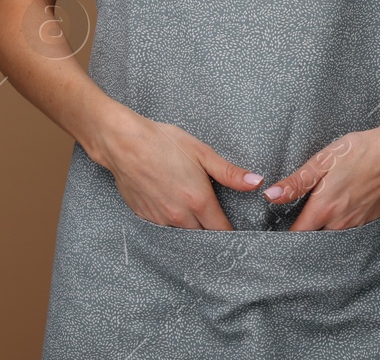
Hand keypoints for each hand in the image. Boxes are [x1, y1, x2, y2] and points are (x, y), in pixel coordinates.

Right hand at [99, 112, 264, 229]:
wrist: (124, 144)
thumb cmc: (163, 143)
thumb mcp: (201, 153)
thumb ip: (230, 173)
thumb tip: (256, 183)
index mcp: (198, 201)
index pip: (222, 231)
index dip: (232, 234)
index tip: (238, 234)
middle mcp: (180, 217)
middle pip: (204, 236)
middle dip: (212, 231)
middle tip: (217, 222)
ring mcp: (161, 220)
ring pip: (183, 234)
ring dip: (192, 229)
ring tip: (195, 214)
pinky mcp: (145, 217)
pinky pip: (165, 229)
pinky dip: (173, 223)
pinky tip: (173, 207)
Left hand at [263, 116, 379, 230]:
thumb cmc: (359, 151)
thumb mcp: (323, 161)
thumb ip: (296, 182)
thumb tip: (271, 195)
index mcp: (324, 208)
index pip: (297, 234)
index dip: (285, 234)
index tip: (277, 230)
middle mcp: (340, 223)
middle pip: (315, 238)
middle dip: (306, 231)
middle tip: (299, 218)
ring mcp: (358, 224)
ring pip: (333, 235)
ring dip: (325, 228)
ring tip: (322, 210)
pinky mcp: (372, 221)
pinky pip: (351, 229)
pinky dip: (343, 224)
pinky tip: (344, 206)